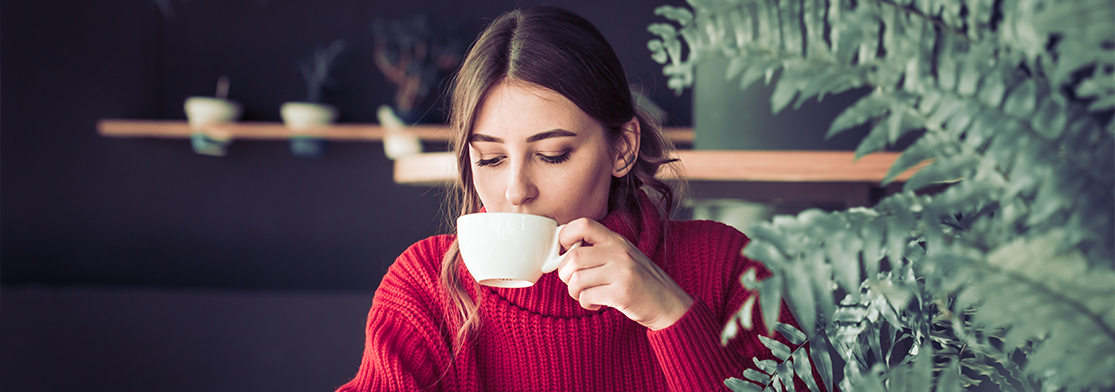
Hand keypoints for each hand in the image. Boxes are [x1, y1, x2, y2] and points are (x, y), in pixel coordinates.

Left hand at [556, 218, 693, 329]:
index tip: (564, 251)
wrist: (669, 304)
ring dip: (574, 292)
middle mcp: (619, 252)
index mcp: (617, 240)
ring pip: (577, 279)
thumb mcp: (624, 257)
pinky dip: (585, 303)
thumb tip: (563, 254)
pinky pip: (587, 297)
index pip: (583, 224)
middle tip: (572, 282)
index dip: (565, 236)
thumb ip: (599, 251)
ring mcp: (622, 272)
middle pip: (574, 256)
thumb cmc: (641, 282)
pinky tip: (595, 304)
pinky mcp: (622, 293)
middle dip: (565, 273)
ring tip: (584, 295)